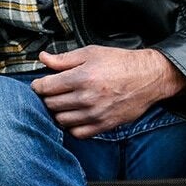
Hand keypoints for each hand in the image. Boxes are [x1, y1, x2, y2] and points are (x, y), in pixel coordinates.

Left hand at [31, 46, 185, 137]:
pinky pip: (78, 133)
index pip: (45, 88)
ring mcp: (95, 114)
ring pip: (61, 120)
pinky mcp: (104, 125)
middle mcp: (86, 98)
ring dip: (58, 112)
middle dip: (47, 97)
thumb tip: (43, 58)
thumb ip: (64, 59)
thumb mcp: (91, 53)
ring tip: (63, 103)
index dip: (38, 86)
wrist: (148, 77)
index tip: (39, 84)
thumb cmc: (121, 63)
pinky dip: (72, 126)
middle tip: (52, 92)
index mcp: (81, 78)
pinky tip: (74, 116)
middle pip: (51, 104)